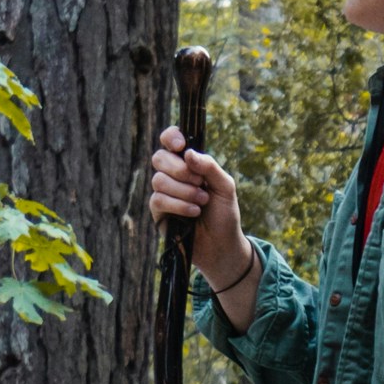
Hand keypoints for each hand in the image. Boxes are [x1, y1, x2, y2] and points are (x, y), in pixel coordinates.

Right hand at [146, 130, 251, 309]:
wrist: (222, 245)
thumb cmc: (225, 214)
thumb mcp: (225, 187)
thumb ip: (210, 167)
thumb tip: (188, 152)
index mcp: (189, 164)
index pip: (171, 141)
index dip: (171, 137)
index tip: (181, 145)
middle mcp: (173, 176)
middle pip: (159, 158)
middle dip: (180, 169)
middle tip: (200, 182)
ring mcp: (164, 193)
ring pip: (158, 180)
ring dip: (184, 190)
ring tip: (202, 201)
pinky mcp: (158, 213)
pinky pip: (158, 200)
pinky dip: (178, 204)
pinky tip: (194, 212)